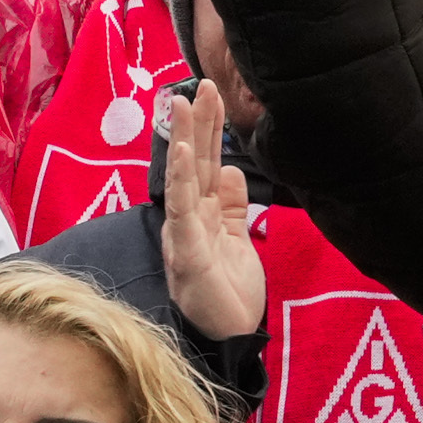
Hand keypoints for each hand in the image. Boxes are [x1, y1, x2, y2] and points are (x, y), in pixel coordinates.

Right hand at [155, 84, 263, 345]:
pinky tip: (187, 153)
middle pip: (195, 164)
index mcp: (205, 217)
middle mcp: (190, 221)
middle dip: (198, 123)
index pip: (208, 165)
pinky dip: (183, 182)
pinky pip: (184, 213)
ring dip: (187, 139)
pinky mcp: (189, 256)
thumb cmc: (229, 296)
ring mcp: (186, 236)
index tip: (214, 92)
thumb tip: (233, 170)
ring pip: (185, 180)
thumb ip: (234, 208)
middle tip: (202, 82)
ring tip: (185, 101)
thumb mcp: (238, 243)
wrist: (228, 340)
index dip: (211, 130)